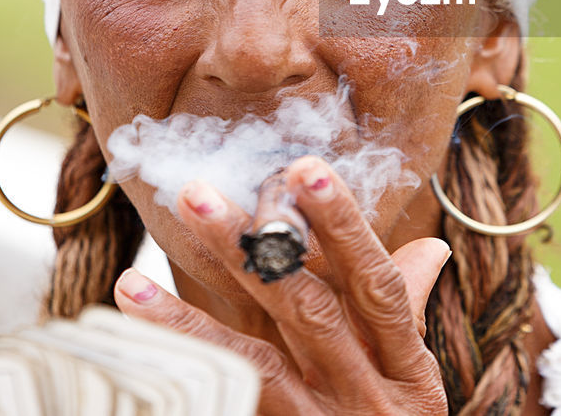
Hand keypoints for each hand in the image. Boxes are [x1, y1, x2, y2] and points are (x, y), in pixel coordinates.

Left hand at [113, 155, 450, 414]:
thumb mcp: (413, 385)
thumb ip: (406, 315)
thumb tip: (430, 251)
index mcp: (409, 369)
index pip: (376, 285)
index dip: (343, 226)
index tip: (304, 169)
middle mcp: (370, 400)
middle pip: (310, 312)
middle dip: (254, 250)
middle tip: (197, 193)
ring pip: (258, 364)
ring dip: (192, 317)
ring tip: (131, 281)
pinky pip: (231, 409)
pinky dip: (182, 374)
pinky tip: (133, 348)